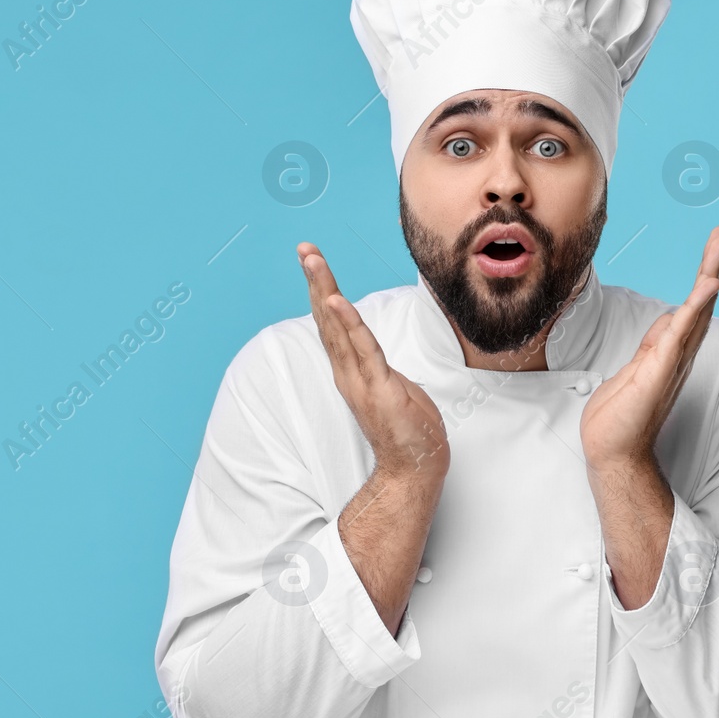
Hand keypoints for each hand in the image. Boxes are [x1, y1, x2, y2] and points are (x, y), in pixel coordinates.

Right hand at [297, 242, 449, 481]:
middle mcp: (348, 373)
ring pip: (339, 328)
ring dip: (325, 291)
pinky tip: (335, 301)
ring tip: (313, 262)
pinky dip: (348, 323)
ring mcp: (361, 380)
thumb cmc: (409, 430)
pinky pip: (363, 349)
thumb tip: (377, 357)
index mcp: (352, 371)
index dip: (322, 291)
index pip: (333, 325)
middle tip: (304, 248)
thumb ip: (380, 368)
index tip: (312, 261)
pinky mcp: (380, 388)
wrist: (415, 469)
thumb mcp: (395, 388)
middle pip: (327, 319)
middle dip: (316, 281)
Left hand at [580, 225, 718, 469]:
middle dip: (712, 265)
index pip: (690, 307)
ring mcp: (672, 363)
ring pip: (695, 311)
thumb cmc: (619, 418)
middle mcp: (679, 356)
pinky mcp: (660, 370)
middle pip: (701, 303)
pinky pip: (681, 333)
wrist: (612, 454)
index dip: (702, 277)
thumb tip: (668, 322)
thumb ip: (654, 347)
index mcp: (670, 353)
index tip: (713, 248)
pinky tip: (709, 287)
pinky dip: (695, 308)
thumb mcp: (635, 370)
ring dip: (708, 276)